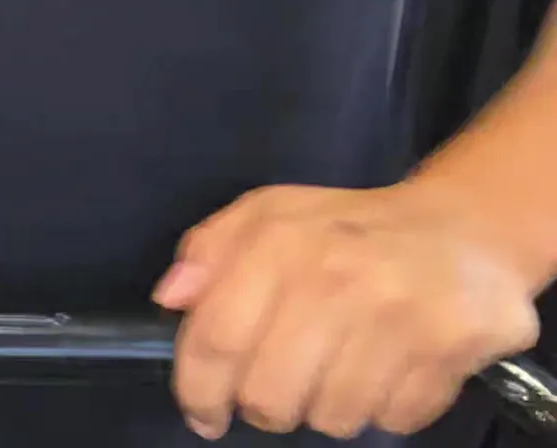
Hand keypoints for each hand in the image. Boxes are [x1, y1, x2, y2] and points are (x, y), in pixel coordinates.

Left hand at [154, 183, 540, 440]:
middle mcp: (337, 275)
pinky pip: (392, 419)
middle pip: (268, 395)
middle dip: (265, 405)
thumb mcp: (267, 216)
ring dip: (327, 406)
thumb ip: (208, 251)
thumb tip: (171, 299)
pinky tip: (389, 367)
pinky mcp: (450, 345)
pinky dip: (384, 408)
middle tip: (281, 385)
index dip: (197, 389)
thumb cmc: (346, 229)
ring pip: (330, 417)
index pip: (217, 337)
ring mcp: (398, 312)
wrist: (465, 228)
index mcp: (281, 240)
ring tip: (340, 366)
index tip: (203, 413)